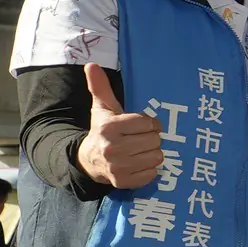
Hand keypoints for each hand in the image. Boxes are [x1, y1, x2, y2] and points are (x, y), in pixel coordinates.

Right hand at [76, 62, 162, 189]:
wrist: (90, 160)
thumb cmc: (103, 130)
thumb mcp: (102, 108)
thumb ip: (100, 87)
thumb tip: (91, 64)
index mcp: (109, 128)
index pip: (148, 123)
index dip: (149, 123)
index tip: (142, 125)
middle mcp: (112, 148)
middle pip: (155, 140)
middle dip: (152, 138)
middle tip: (140, 139)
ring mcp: (118, 167)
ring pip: (157, 157)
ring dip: (153, 153)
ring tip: (139, 150)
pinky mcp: (123, 182)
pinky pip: (153, 174)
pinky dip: (150, 169)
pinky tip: (138, 163)